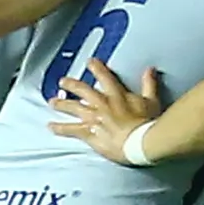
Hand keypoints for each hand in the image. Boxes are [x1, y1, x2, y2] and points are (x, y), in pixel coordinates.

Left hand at [48, 58, 167, 158]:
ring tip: (52, 102)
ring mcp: (94, 118)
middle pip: (82, 90)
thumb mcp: (151, 101)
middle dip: (71, 85)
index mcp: (117, 95)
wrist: (140, 142)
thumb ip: (149, 84)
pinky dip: (60, 128)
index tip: (89, 62)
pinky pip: (71, 130)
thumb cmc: (147, 123)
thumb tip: (150, 69)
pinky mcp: (89, 133)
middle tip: (62, 82)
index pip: (104, 77)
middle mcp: (102, 104)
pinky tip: (51, 126)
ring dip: (61, 104)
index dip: (96, 68)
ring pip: (73, 108)